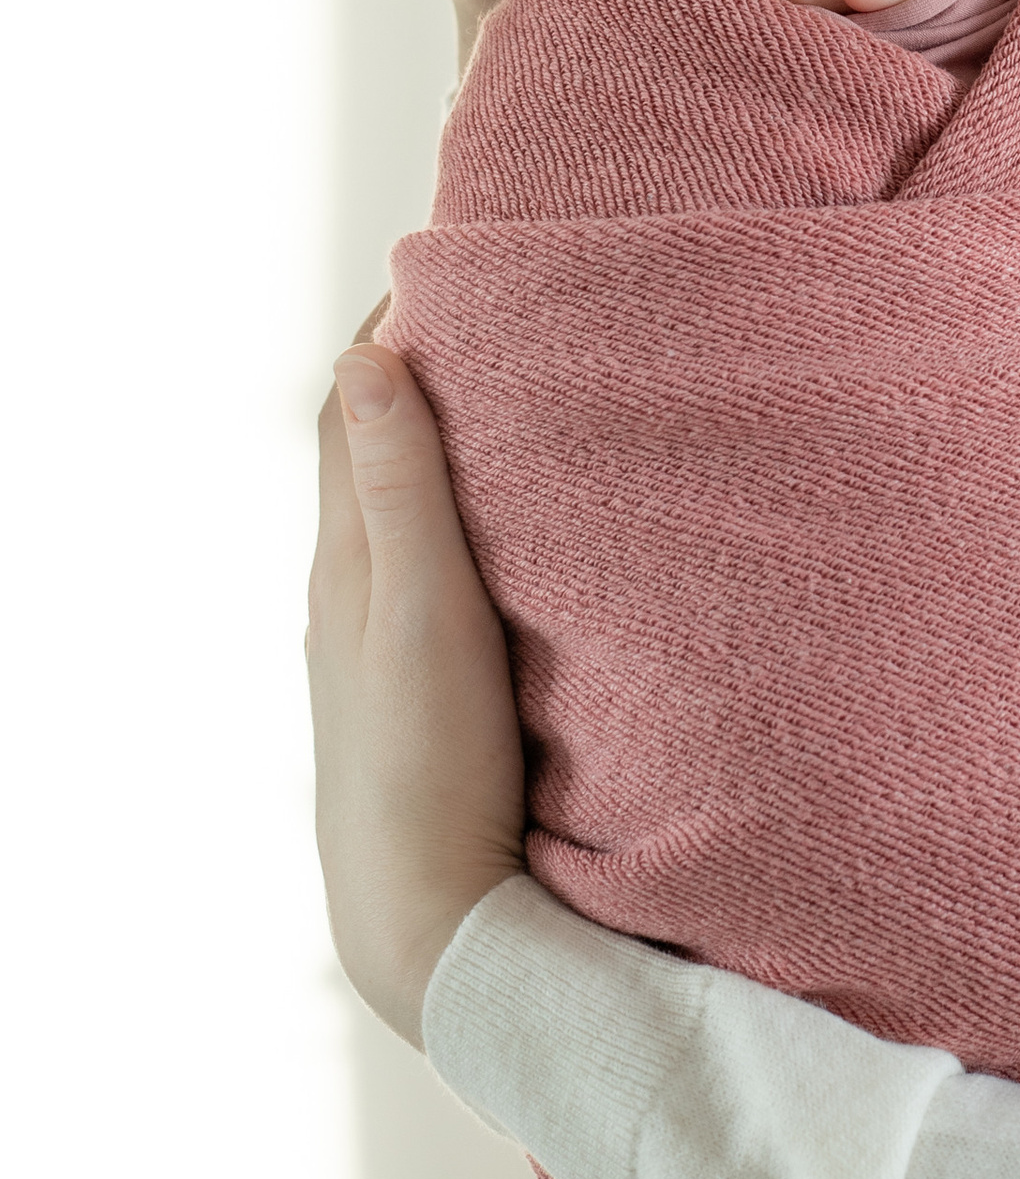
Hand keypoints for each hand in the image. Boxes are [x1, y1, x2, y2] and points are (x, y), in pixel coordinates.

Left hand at [309, 336, 526, 1050]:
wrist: (427, 917)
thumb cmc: (424, 766)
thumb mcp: (421, 611)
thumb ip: (401, 488)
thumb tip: (364, 355)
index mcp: (347, 562)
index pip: (355, 410)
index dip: (394, 328)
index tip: (454, 261)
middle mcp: (352, 593)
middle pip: (374, 450)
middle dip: (422, 370)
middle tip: (497, 305)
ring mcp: (383, 645)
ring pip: (403, 512)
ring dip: (443, 443)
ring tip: (513, 392)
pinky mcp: (422, 689)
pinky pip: (431, 568)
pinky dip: (459, 514)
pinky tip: (511, 527)